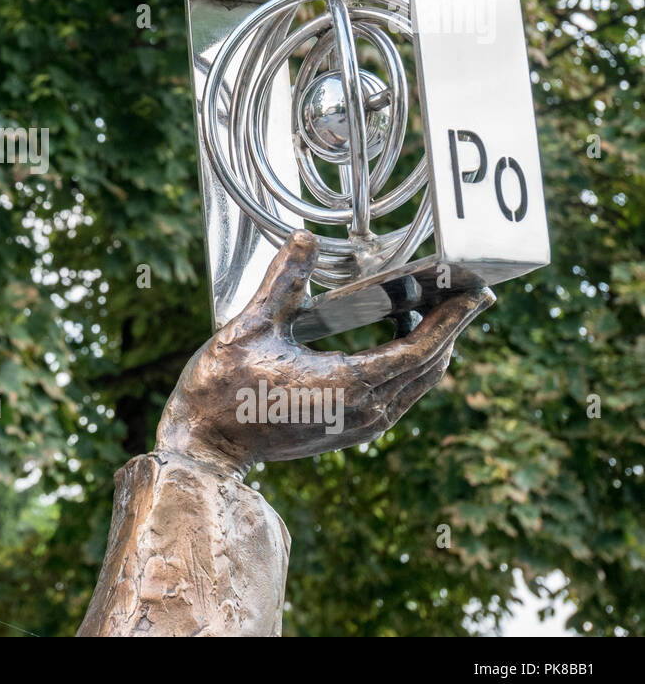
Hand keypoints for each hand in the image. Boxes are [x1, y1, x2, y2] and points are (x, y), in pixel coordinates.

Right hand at [154, 230, 492, 473]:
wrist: (206, 444)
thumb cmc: (223, 389)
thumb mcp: (251, 328)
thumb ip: (282, 283)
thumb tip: (303, 239)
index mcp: (348, 386)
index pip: (422, 350)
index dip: (453, 320)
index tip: (476, 293)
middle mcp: (365, 411)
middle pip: (430, 366)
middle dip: (451, 326)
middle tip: (465, 289)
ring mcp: (359, 425)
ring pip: (416, 382)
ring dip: (431, 344)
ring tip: (434, 305)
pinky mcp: (349, 429)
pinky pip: (397, 393)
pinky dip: (408, 362)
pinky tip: (397, 335)